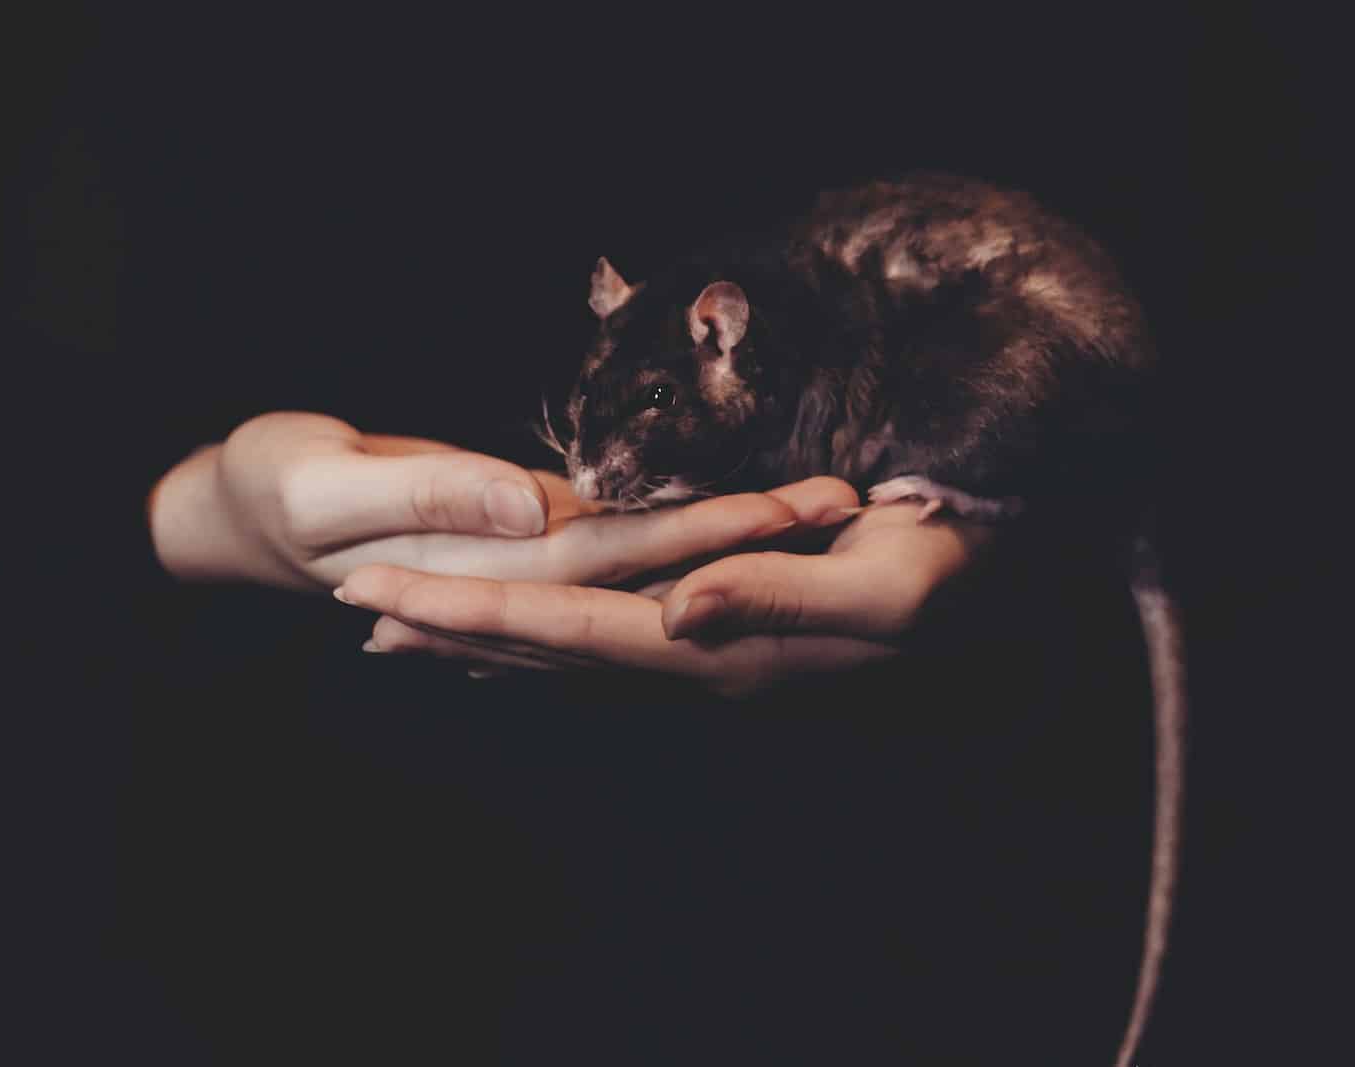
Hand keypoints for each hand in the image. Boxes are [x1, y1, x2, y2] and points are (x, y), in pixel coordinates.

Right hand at [147, 411, 852, 591]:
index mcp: (486, 566)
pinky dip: (669, 527)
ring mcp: (528, 557)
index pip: (623, 556)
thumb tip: (531, 504)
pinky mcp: (521, 526)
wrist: (228, 504)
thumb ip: (429, 496)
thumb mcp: (323, 484)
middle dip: (752, 537)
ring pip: (647, 553)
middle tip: (850, 499)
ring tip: (821, 507)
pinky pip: (614, 535)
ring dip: (728, 536)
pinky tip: (725, 520)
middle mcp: (525, 575)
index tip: (795, 507)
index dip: (711, 533)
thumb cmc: (261, 487)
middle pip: (660, 562)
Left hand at [337, 494, 992, 695]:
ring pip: (570, 649)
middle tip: (355, 612)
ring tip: (405, 627)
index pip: (571, 631)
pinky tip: (518, 631)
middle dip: (452, 628)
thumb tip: (676, 614)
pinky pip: (609, 636)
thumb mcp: (885, 584)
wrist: (998, 569)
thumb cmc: (953, 565)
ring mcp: (711, 649)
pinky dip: (546, 632)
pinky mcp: (723, 626)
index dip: (475, 613)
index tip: (382, 595)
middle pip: (550, 650)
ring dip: (483, 638)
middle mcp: (702, 659)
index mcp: (726, 648)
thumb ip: (776, 598)